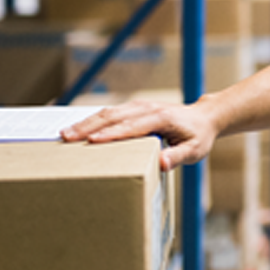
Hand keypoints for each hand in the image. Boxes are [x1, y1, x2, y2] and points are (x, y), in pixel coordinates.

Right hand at [61, 99, 218, 171]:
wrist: (204, 117)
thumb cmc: (198, 136)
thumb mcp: (194, 150)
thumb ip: (178, 156)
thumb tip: (161, 163)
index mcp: (161, 118)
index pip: (131, 126)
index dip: (111, 134)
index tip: (91, 141)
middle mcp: (148, 109)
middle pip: (114, 116)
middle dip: (89, 126)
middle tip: (66, 138)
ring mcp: (140, 106)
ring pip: (109, 112)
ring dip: (87, 122)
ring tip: (65, 134)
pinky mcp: (135, 108)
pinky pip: (112, 112)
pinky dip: (93, 119)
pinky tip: (79, 128)